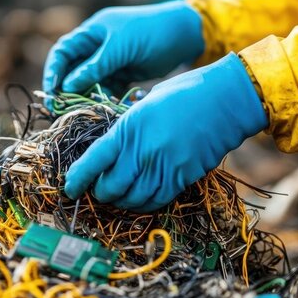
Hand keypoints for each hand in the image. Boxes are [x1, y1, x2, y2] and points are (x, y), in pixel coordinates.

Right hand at [43, 0, 203, 105]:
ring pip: (90, 83)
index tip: (52, 91)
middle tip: (62, 109)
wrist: (185, 35)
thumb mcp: (121, 48)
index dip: (54, 71)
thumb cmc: (151, 32)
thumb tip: (67, 86)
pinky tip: (104, 109)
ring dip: (85, 97)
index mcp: (93, 32)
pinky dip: (104, 99)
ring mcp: (111, 62)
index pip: (64, 51)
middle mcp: (98, 47)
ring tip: (82, 113)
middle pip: (74, 70)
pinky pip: (107, 89)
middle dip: (67, 89)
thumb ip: (95, 67)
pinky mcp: (124, 74)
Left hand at [64, 53, 267, 211]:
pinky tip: (140, 197)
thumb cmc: (185, 93)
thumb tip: (112, 151)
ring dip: (120, 201)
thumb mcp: (145, 105)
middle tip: (98, 189)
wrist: (226, 99)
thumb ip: (127, 129)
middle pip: (110, 187)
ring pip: (132, 199)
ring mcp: (164, 167)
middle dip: (99, 192)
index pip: (93, 161)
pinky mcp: (183, 178)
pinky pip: (156, 201)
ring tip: (118, 195)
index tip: (70, 187)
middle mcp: (143, 151)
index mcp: (129, 128)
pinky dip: (143, 203)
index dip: (78, 179)